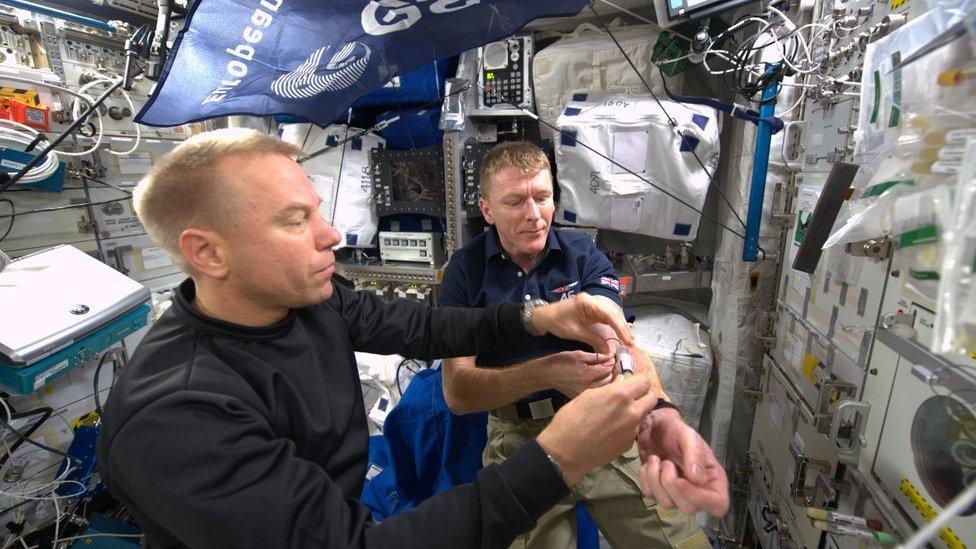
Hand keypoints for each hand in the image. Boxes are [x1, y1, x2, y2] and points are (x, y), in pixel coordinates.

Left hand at [532, 294, 633, 353]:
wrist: (545, 316)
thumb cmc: (557, 322)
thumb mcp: (575, 332)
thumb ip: (594, 340)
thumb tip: (609, 351)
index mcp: (587, 302)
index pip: (609, 314)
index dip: (621, 328)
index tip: (628, 341)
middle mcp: (593, 299)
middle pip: (614, 313)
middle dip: (623, 328)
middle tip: (631, 343)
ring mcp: (593, 302)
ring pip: (613, 313)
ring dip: (621, 326)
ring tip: (628, 340)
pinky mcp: (593, 307)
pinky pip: (608, 314)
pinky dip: (615, 324)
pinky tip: (621, 332)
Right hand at [537, 375, 656, 485]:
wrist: (566, 451)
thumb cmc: (571, 418)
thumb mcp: (587, 396)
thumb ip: (610, 389)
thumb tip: (622, 383)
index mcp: (620, 395)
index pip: (644, 381)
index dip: (638, 381)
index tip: (631, 384)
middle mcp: (632, 412)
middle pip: (651, 398)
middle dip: (643, 396)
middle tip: (629, 399)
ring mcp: (632, 430)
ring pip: (644, 415)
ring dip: (636, 412)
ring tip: (618, 417)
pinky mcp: (629, 444)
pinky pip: (634, 430)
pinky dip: (627, 428)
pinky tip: (612, 432)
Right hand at [546, 350, 614, 397]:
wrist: (547, 374)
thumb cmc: (560, 362)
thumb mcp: (578, 354)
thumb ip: (596, 357)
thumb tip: (609, 357)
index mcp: (587, 374)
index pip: (608, 369)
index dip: (611, 362)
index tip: (610, 358)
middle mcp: (587, 386)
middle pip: (609, 380)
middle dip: (610, 371)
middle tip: (608, 364)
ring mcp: (583, 394)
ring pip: (604, 388)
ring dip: (607, 380)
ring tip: (603, 372)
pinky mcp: (580, 397)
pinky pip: (595, 393)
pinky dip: (599, 387)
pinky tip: (595, 380)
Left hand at [636, 409, 728, 516]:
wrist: (654, 427)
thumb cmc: (676, 431)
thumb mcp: (688, 436)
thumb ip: (695, 455)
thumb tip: (697, 480)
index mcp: (713, 478)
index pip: (718, 504)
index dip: (700, 499)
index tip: (681, 480)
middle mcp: (698, 491)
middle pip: (689, 508)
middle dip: (672, 486)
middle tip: (667, 463)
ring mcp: (677, 494)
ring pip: (667, 504)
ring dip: (656, 480)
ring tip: (657, 459)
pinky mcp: (658, 492)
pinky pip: (650, 496)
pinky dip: (646, 479)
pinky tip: (650, 464)